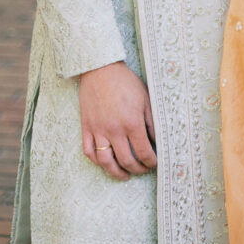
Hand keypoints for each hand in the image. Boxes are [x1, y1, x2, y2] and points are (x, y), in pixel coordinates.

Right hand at [80, 61, 155, 179]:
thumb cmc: (125, 82)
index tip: (155, 163)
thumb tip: (157, 140)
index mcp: (132, 122)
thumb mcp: (145, 98)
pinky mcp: (86, 128)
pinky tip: (106, 163)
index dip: (151, 162)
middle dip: (138, 169)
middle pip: (127, 161)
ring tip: (125, 174)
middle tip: (143, 169)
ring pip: (106, 162)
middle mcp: (114, 130)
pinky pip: (89, 152)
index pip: (144, 152)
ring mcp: (98, 130)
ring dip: (117, 172)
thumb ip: (152, 121)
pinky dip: (97, 161)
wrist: (100, 69)